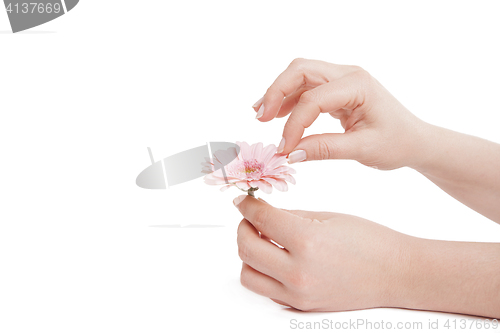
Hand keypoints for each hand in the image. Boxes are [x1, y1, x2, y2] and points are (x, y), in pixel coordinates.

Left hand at [234, 195, 499, 316]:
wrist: (396, 273)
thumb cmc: (370, 241)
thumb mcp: (327, 217)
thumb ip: (289, 216)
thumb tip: (261, 213)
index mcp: (306, 241)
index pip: (260, 219)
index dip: (246, 205)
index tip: (243, 200)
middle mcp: (298, 272)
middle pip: (245, 248)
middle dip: (243, 227)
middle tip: (250, 218)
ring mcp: (298, 293)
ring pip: (248, 275)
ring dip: (248, 254)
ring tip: (263, 240)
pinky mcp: (301, 305)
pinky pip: (266, 289)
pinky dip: (263, 272)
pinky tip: (276, 257)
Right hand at [253, 58, 427, 169]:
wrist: (415, 140)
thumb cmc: (396, 143)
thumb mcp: (363, 150)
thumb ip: (325, 149)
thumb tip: (290, 154)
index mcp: (358, 85)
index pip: (313, 98)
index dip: (294, 124)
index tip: (285, 149)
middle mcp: (348, 74)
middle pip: (300, 70)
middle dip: (276, 92)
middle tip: (260, 118)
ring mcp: (342, 79)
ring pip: (300, 74)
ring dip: (279, 93)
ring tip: (261, 115)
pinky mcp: (337, 89)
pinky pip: (307, 87)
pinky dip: (289, 99)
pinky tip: (278, 115)